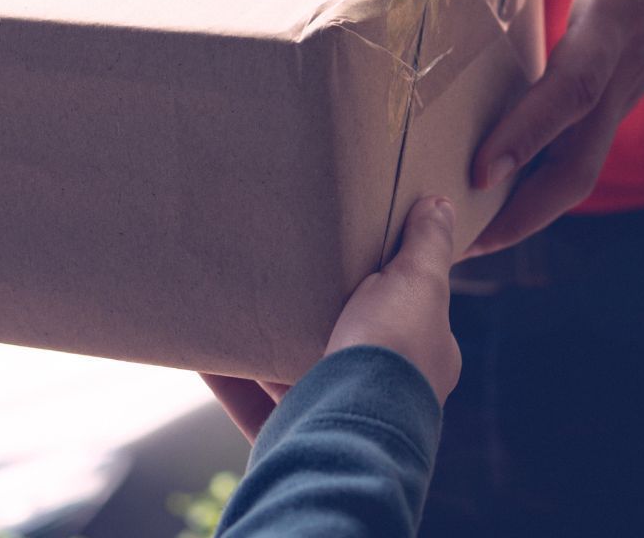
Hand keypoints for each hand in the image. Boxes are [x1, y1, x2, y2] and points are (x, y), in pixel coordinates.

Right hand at [204, 197, 460, 441]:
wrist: (352, 432)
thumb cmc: (394, 354)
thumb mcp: (419, 285)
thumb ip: (427, 246)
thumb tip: (441, 205)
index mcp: (418, 359)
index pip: (401, 312)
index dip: (378, 280)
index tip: (346, 251)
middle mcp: (380, 393)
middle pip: (340, 342)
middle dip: (310, 314)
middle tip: (280, 273)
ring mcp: (334, 417)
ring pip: (291, 375)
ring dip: (262, 346)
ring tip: (234, 304)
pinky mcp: (290, 438)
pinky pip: (249, 403)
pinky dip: (225, 377)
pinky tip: (201, 352)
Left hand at [460, 0, 643, 255]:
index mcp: (620, 11)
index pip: (575, 82)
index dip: (530, 125)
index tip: (482, 164)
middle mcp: (623, 67)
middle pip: (579, 159)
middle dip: (521, 207)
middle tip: (454, 243)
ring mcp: (621, 94)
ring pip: (579, 173)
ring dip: (525, 215)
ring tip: (456, 250)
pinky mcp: (611, 103)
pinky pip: (575, 159)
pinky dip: (533, 192)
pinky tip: (481, 211)